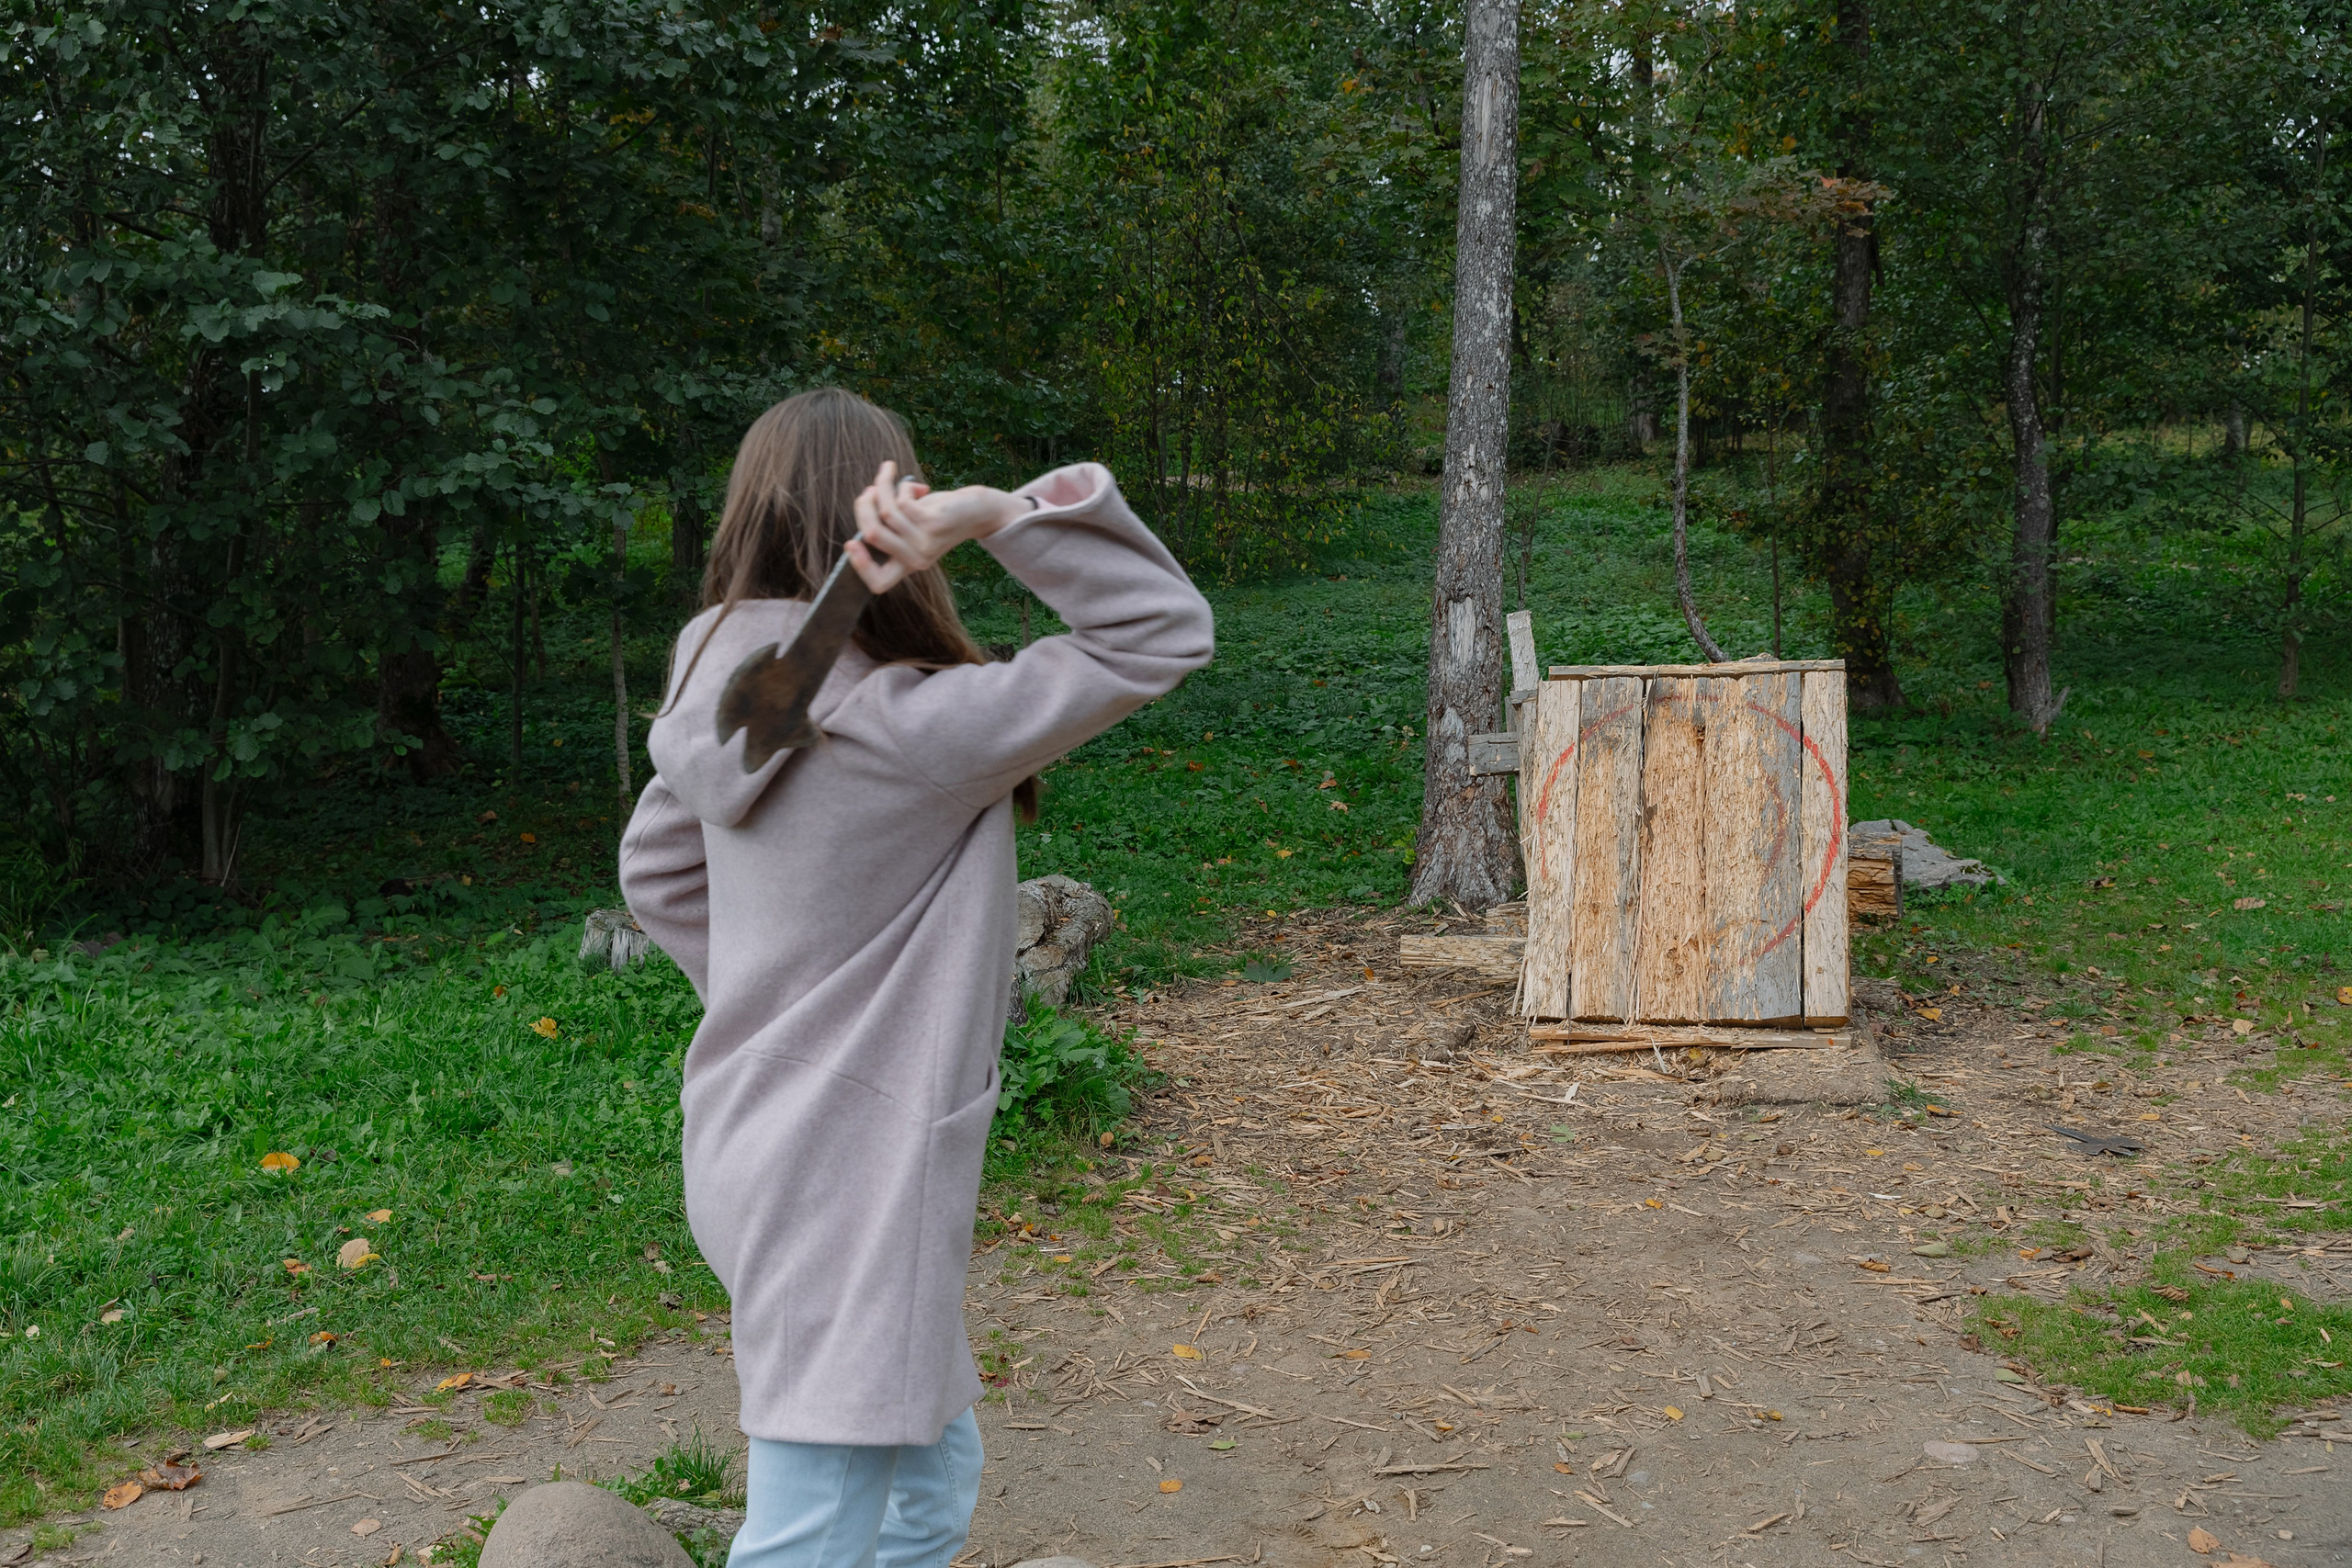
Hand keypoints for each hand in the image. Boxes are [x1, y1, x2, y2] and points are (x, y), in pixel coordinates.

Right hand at [847, 462, 1027, 592]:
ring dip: (882, 486)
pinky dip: (904, 486)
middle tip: (870, 490)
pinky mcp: (932, 523)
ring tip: (887, 473)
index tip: (851, 543)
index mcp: (908, 565)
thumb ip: (889, 522)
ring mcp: (925, 543)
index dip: (859, 566)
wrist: (978, 512)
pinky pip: (902, 500)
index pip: (879, 583)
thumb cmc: (940, 516)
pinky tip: (917, 486)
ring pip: (885, 513)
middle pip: (872, 535)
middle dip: (863, 506)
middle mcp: (916, 560)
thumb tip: (865, 501)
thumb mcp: (913, 525)